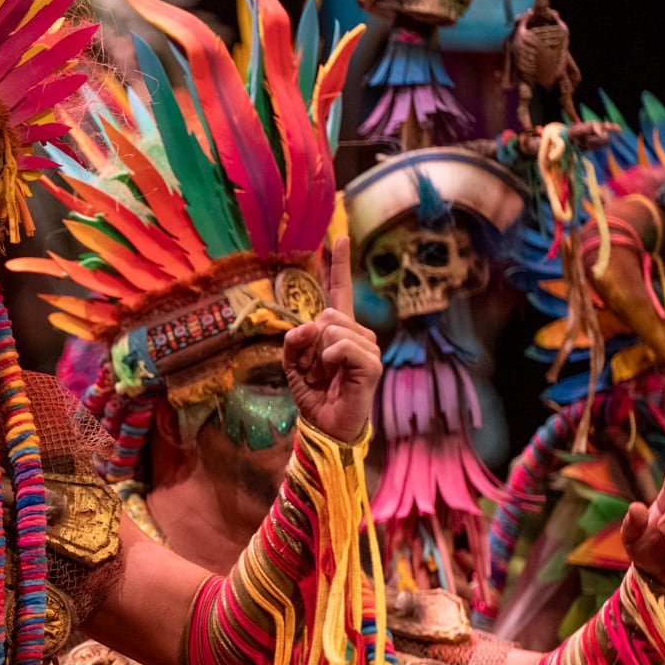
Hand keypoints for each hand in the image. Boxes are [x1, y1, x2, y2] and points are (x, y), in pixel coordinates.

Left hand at [283, 236, 380, 444]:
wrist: (326, 426)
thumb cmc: (314, 396)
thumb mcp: (292, 365)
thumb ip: (293, 342)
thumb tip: (309, 326)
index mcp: (339, 331)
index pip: (339, 292)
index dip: (339, 265)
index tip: (339, 238)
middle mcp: (357, 335)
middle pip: (327, 314)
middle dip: (310, 342)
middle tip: (314, 369)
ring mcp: (368, 348)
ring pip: (333, 329)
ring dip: (319, 355)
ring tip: (326, 377)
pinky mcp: (372, 365)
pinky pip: (342, 347)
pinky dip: (330, 359)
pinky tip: (334, 374)